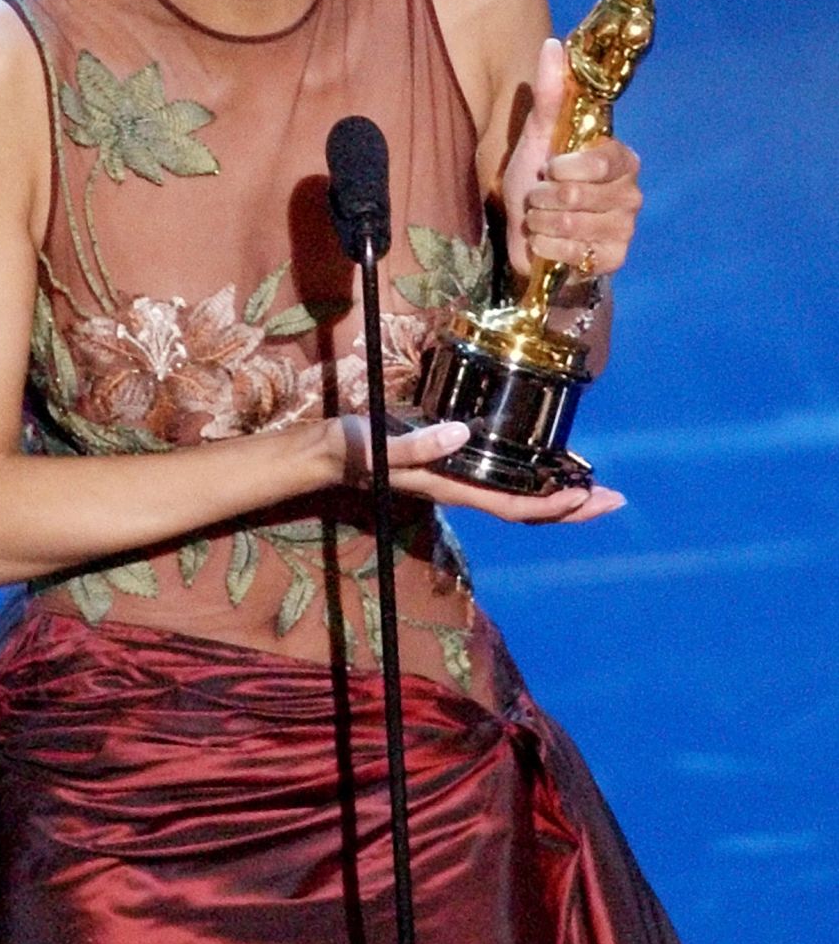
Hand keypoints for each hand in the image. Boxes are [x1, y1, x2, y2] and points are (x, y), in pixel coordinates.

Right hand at [337, 417, 625, 523]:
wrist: (328, 454)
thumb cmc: (353, 449)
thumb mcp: (380, 443)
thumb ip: (417, 443)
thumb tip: (462, 433)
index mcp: (452, 486)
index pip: (513, 506)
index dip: (552, 506)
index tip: (587, 496)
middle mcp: (462, 488)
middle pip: (527, 510)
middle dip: (573, 507)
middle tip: (616, 498)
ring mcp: (459, 479)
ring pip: (519, 498)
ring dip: (558, 495)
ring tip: (593, 485)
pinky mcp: (452, 464)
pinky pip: (504, 480)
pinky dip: (533, 477)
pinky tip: (545, 466)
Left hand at [503, 38, 641, 277]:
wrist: (531, 231)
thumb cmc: (537, 179)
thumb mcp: (538, 135)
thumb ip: (550, 92)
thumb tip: (552, 44)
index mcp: (621, 159)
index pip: (602, 161)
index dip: (566, 169)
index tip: (547, 169)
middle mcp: (632, 193)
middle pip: (581, 196)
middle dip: (543, 198)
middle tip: (537, 198)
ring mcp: (626, 229)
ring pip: (574, 225)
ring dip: (541, 222)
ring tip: (538, 219)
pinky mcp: (615, 259)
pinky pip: (576, 253)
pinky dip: (548, 248)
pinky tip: (545, 242)